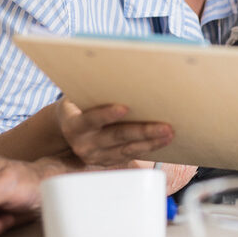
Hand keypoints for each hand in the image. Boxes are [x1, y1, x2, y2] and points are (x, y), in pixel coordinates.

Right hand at [56, 97, 173, 166]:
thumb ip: (94, 90)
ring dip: (151, 142)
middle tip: (165, 126)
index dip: (107, 114)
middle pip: (117, 136)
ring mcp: (96, 156)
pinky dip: (148, 148)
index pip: (91, 119)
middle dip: (143, 131)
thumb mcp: (78, 97)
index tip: (125, 107)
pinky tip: (162, 141)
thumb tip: (122, 74)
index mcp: (74, 125)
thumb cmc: (78, 105)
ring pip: (127, 150)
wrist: (68, 129)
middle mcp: (84, 144)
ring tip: (169, 134)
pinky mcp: (108, 162)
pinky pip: (130, 155)